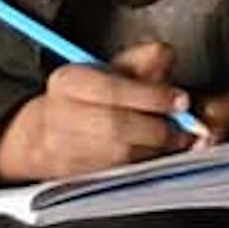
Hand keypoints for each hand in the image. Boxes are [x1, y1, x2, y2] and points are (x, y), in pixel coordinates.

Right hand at [0, 58, 195, 182]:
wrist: (45, 134)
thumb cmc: (86, 99)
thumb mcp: (110, 71)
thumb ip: (140, 61)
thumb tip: (163, 53)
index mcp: (68, 82)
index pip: (111, 89)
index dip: (152, 96)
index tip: (181, 100)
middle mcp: (59, 115)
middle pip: (115, 125)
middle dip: (157, 128)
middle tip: (183, 127)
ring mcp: (63, 148)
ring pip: (117, 153)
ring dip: (153, 148)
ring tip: (172, 139)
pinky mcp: (74, 174)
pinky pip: (115, 172)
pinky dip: (142, 164)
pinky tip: (153, 153)